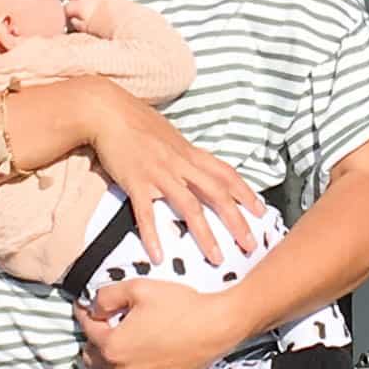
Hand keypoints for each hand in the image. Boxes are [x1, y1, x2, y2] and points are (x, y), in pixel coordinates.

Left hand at [77, 275, 238, 368]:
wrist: (216, 326)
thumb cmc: (179, 306)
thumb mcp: (138, 288)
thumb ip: (106, 296)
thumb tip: (94, 308)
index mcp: (112, 347)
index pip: (88, 330)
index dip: (85, 314)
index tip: (86, 306)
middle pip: (92, 359)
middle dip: (93, 341)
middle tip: (103, 325)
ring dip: (107, 362)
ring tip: (117, 343)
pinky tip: (137, 359)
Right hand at [83, 92, 264, 266]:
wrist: (106, 109)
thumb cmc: (136, 121)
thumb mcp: (169, 136)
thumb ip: (183, 154)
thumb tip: (195, 169)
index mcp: (190, 153)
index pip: (226, 174)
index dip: (246, 194)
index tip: (262, 212)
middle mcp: (180, 163)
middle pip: (216, 194)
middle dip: (236, 221)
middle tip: (250, 245)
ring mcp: (159, 173)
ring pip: (190, 206)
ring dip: (205, 234)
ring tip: (217, 258)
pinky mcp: (135, 181)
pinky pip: (147, 213)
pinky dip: (153, 235)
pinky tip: (159, 256)